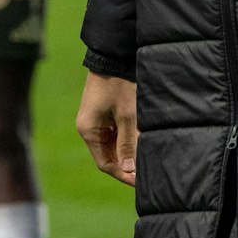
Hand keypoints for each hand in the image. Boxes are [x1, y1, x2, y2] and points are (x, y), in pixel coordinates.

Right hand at [76, 71, 138, 185]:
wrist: (114, 56)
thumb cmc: (120, 85)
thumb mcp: (128, 116)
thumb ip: (128, 144)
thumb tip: (129, 170)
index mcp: (89, 131)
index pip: (105, 164)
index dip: (124, 174)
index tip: (142, 181)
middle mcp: (88, 127)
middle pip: (109, 156)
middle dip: (128, 163)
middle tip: (148, 168)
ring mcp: (95, 120)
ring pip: (113, 145)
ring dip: (129, 150)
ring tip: (147, 152)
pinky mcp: (103, 113)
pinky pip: (114, 134)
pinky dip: (127, 139)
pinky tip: (141, 138)